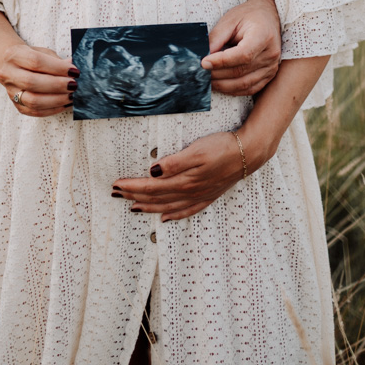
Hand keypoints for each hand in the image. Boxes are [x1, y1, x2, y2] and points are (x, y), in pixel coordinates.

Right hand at [0, 43, 76, 116]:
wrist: (10, 65)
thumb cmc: (30, 57)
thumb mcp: (42, 52)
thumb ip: (56, 60)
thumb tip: (72, 67)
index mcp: (14, 55)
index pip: (36, 61)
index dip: (57, 67)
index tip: (74, 71)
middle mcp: (8, 73)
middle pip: (31, 82)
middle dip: (57, 85)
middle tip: (73, 85)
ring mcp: (11, 91)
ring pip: (32, 101)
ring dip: (56, 100)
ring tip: (71, 96)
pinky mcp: (16, 105)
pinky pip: (35, 111)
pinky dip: (52, 109)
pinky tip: (64, 104)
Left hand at [112, 131, 251, 221]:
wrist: (249, 153)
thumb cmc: (222, 147)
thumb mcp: (197, 150)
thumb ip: (174, 162)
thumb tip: (152, 171)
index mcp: (184, 180)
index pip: (151, 186)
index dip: (132, 186)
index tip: (116, 184)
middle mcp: (190, 192)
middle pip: (156, 197)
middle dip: (134, 196)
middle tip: (116, 194)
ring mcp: (199, 196)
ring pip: (168, 206)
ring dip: (149, 206)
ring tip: (133, 207)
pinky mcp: (208, 195)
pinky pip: (187, 210)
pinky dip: (174, 215)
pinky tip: (165, 217)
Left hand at [203, 0, 280, 95]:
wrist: (267, 16)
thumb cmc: (248, 16)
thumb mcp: (230, 20)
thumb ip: (217, 38)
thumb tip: (204, 57)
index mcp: (263, 36)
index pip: (242, 55)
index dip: (221, 61)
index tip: (203, 62)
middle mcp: (271, 54)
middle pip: (241, 71)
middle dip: (217, 74)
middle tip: (199, 73)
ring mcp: (271, 67)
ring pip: (244, 84)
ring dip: (222, 85)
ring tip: (206, 80)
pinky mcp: (269, 75)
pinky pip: (250, 89)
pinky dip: (232, 90)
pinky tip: (220, 84)